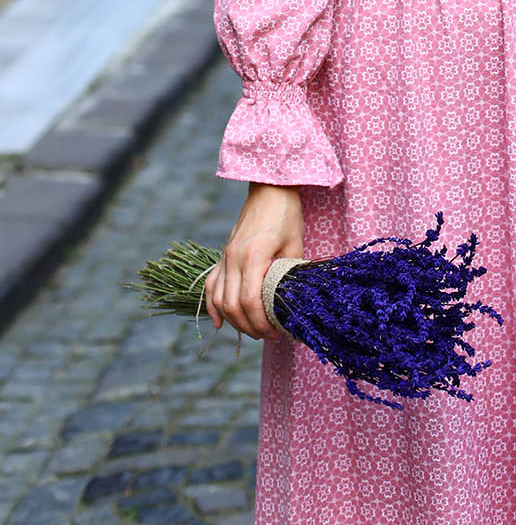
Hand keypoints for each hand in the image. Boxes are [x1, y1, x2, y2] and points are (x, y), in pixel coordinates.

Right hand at [205, 182, 304, 339]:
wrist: (269, 189)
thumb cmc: (286, 214)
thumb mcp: (295, 244)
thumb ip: (290, 273)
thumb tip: (294, 301)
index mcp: (254, 255)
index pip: (250, 300)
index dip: (261, 322)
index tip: (276, 332)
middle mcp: (234, 258)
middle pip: (232, 305)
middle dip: (249, 327)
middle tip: (267, 335)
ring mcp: (225, 256)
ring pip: (219, 299)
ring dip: (233, 320)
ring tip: (252, 330)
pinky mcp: (223, 255)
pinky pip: (211, 285)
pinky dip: (212, 306)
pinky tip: (220, 322)